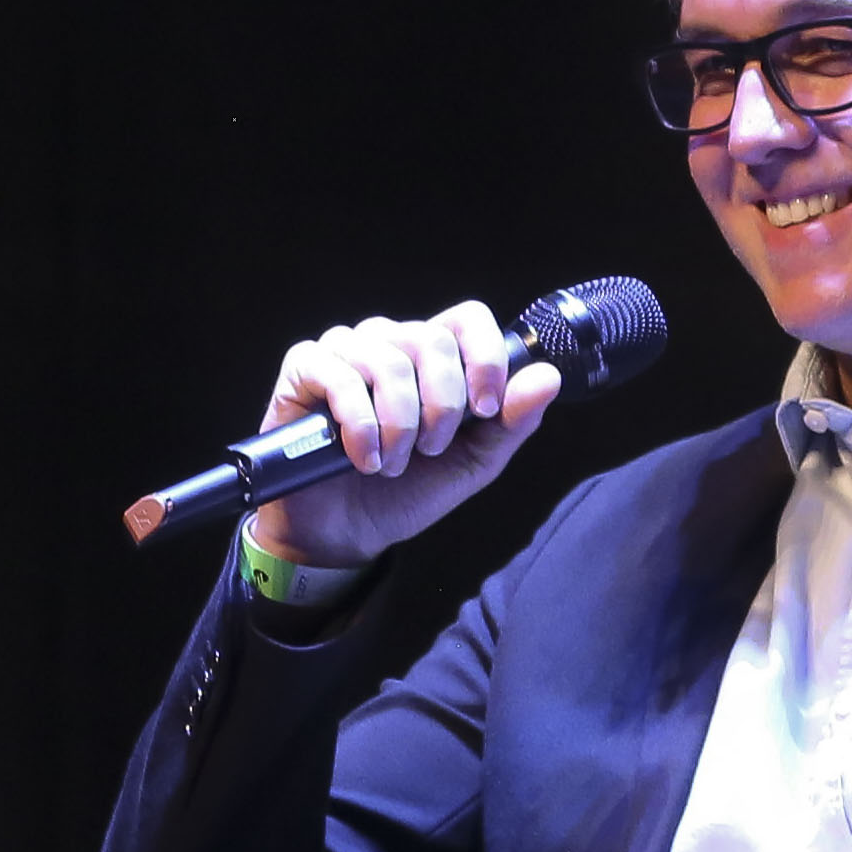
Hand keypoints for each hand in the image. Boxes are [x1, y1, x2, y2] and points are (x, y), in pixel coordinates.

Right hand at [246, 301, 560, 568]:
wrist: (344, 533)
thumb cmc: (405, 491)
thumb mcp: (471, 463)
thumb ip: (511, 422)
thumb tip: (547, 376)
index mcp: (433, 358)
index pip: (468, 318)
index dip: (484, 358)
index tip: (486, 410)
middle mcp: (390, 342)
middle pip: (431, 339)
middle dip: (442, 406)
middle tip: (430, 450)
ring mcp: (345, 350)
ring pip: (388, 358)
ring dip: (399, 424)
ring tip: (391, 464)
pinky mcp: (304, 368)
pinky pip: (340, 374)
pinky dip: (360, 424)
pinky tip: (362, 458)